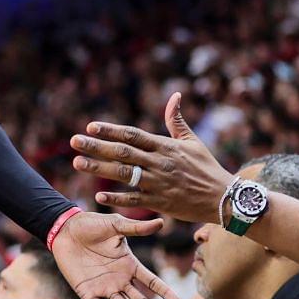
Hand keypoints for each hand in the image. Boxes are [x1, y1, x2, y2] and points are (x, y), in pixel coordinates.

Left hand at [51, 211, 182, 298]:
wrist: (65, 230)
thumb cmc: (91, 225)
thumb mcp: (115, 225)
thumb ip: (136, 228)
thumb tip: (161, 222)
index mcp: (130, 265)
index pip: (151, 281)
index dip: (164, 292)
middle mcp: (120, 279)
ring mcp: (105, 287)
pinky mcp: (87, 292)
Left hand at [70, 92, 233, 223]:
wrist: (223, 198)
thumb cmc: (207, 167)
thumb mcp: (192, 141)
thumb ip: (177, 120)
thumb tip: (175, 95)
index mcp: (164, 146)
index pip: (132, 135)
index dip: (111, 130)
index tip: (91, 126)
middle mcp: (158, 163)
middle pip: (122, 152)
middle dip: (97, 146)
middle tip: (74, 141)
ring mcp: (158, 183)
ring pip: (124, 174)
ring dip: (99, 169)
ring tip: (77, 163)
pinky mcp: (160, 202)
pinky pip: (135, 200)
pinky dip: (117, 198)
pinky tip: (99, 196)